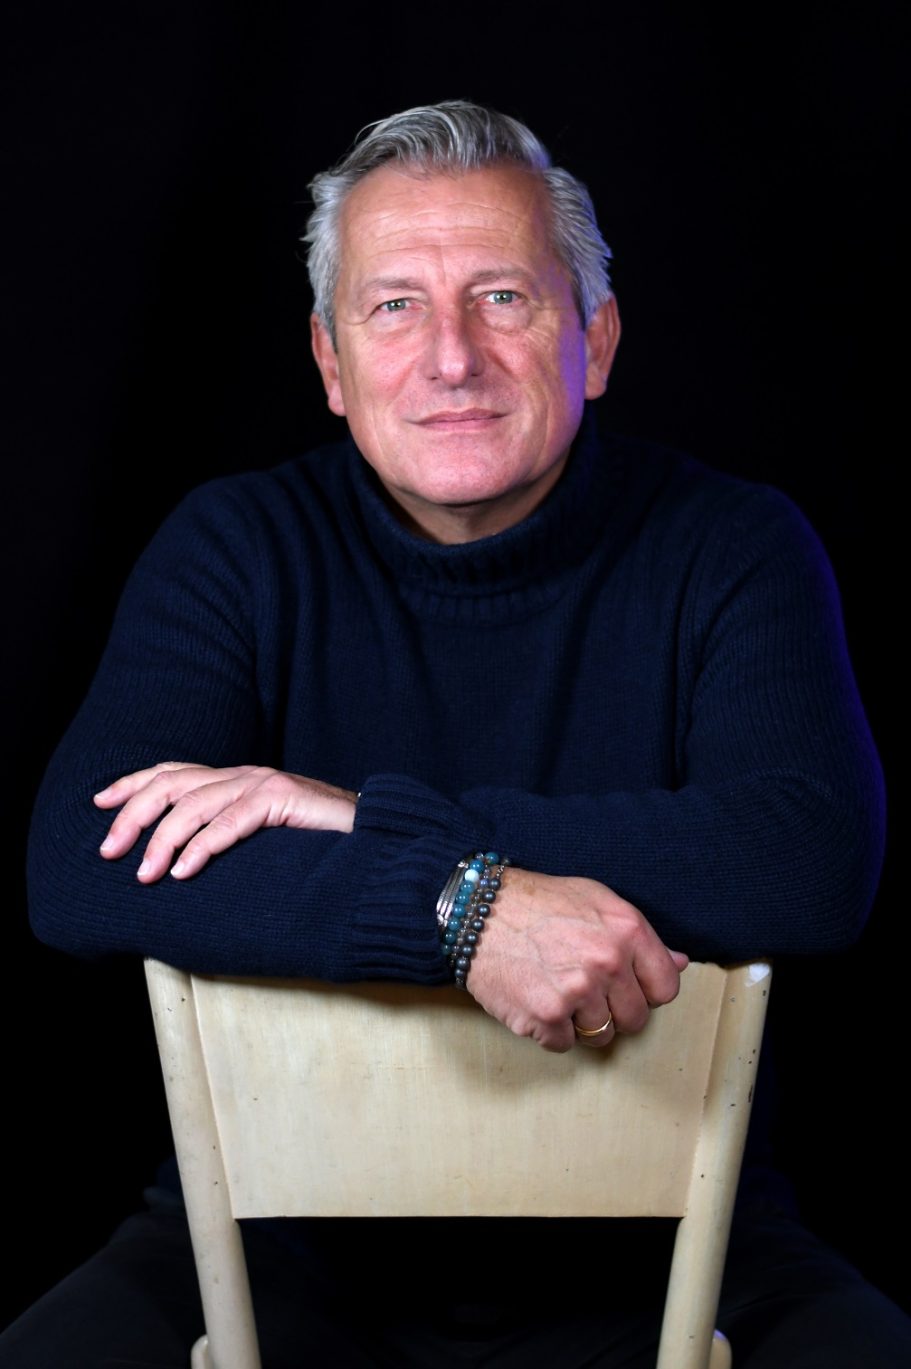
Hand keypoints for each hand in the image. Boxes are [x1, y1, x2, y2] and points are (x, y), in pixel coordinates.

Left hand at [95, 762, 356, 881]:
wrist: (374, 834)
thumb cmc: (317, 844)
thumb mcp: (260, 838)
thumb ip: (226, 837)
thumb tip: (177, 864)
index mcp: (235, 779)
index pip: (172, 772)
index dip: (132, 785)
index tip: (99, 804)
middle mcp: (243, 774)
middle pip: (172, 784)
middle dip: (133, 816)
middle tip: (110, 851)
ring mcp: (262, 782)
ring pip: (194, 804)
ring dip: (162, 841)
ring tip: (144, 875)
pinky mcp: (282, 797)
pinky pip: (231, 821)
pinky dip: (202, 846)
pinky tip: (183, 870)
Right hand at [465, 868, 687, 1052]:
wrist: (477, 911)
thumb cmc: (538, 903)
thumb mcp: (596, 900)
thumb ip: (639, 934)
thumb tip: (679, 963)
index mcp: (626, 931)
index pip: (666, 987)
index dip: (647, 991)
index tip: (627, 986)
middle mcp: (607, 962)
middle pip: (636, 1019)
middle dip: (614, 1010)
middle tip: (585, 989)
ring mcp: (576, 992)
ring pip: (602, 1036)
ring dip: (581, 1022)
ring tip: (558, 991)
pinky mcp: (545, 1017)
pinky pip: (564, 1044)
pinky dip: (550, 1030)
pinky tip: (536, 999)